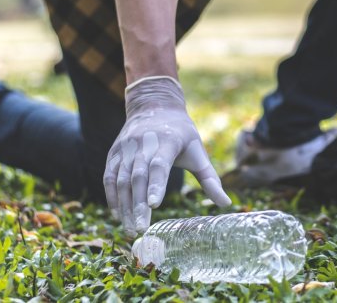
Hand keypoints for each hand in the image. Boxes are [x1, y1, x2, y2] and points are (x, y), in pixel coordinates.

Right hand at [104, 76, 230, 234]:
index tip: (154, 206)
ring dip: (124, 206)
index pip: (159, 165)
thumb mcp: (198, 152)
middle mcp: (143, 143)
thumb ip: (210, 179)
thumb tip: (226, 203)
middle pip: (138, 176)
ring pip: (121, 179)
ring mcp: (126, 148)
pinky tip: (118, 215)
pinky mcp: (114, 153)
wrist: (154, 107)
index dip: (156, 185)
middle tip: (141, 229)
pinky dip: (112, 197)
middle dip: (138, 204)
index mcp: (168, 141)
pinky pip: (109, 177)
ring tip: (131, 229)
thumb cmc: (182, 134)